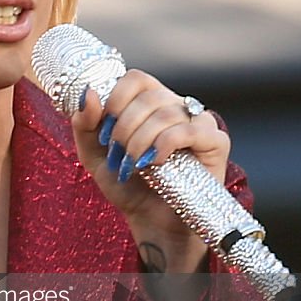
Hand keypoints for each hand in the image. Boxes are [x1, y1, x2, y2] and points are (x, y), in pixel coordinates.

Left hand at [71, 71, 229, 272]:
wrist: (150, 221)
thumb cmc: (127, 186)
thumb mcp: (94, 155)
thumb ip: (85, 124)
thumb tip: (89, 93)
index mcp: (149, 103)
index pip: (136, 79)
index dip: (116, 98)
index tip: (105, 130)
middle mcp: (176, 107)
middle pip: (149, 95)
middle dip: (125, 127)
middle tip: (118, 153)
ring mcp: (198, 122)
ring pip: (167, 112)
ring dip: (141, 140)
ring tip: (134, 164)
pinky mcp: (215, 142)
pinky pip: (191, 129)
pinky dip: (166, 144)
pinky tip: (156, 162)